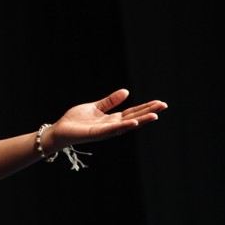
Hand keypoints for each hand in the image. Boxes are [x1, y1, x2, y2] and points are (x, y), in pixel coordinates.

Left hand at [46, 89, 165, 151]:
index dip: (146, 107)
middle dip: (149, 112)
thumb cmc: (75, 120)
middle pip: (134, 118)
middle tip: (164, 106)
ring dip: (141, 120)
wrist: (60, 130)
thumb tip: (126, 91)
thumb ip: (109, 101)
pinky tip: (134, 122)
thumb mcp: (95, 107)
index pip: (132, 112)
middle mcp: (111, 126)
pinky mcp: (96, 133)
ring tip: (155, 115)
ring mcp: (105, 131)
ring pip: (126, 124)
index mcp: (112, 119)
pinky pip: (112, 129)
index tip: (159, 102)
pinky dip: (123, 126)